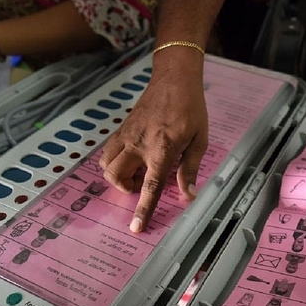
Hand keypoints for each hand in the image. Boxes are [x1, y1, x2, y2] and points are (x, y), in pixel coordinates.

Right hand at [99, 54, 207, 231]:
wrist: (174, 79)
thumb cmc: (191, 109)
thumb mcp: (199, 140)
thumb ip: (190, 169)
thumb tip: (188, 195)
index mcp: (162, 149)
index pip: (150, 186)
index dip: (143, 209)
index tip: (136, 227)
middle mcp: (139, 144)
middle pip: (116, 175)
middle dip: (125, 188)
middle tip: (141, 183)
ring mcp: (127, 135)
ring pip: (106, 164)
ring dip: (116, 175)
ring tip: (135, 172)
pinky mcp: (122, 128)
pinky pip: (107, 151)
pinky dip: (113, 161)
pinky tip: (130, 158)